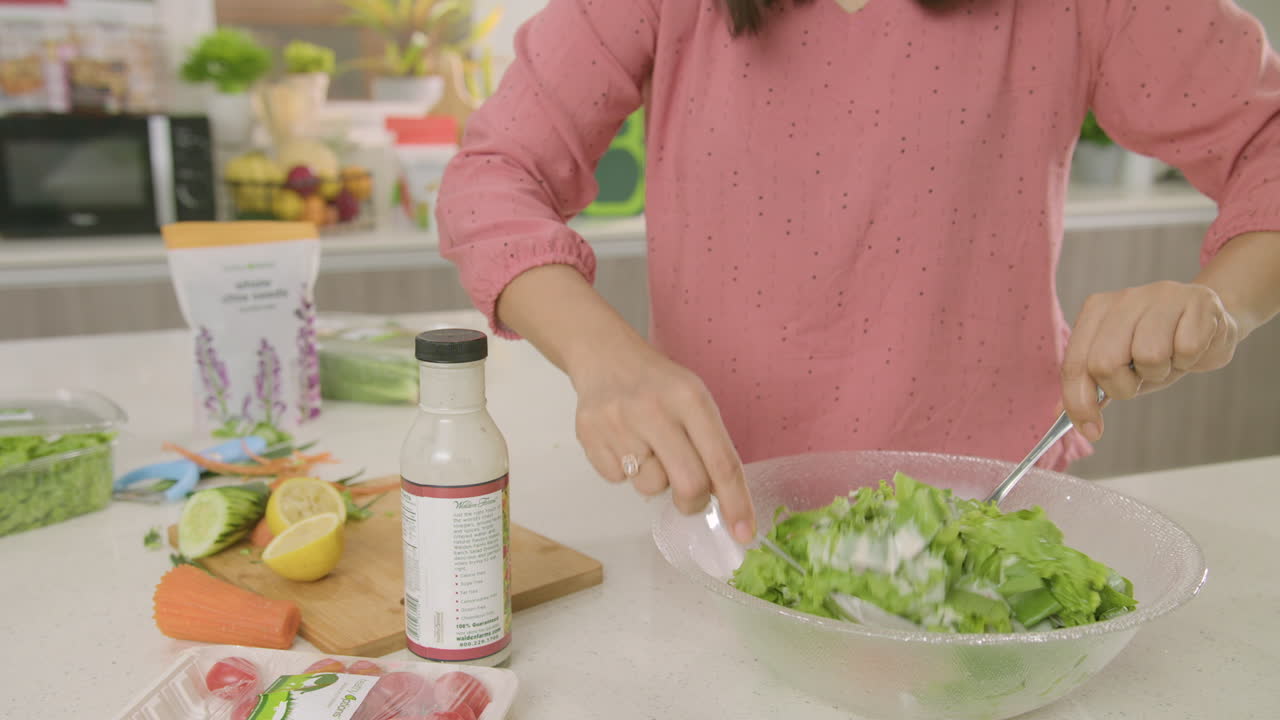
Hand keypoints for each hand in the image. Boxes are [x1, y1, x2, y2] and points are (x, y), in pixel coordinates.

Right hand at [570, 341, 756, 543]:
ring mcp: (618, 423)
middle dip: (693, 503)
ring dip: (655, 479)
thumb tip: (721, 500)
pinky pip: (618, 480)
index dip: (736, 503)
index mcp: (689, 397)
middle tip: (691, 499)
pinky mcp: (590, 436)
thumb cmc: (657, 384)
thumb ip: (709, 444)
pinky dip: (626, 470)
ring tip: (646, 447)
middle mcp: (654, 409)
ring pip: (650, 487)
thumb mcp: (693, 398)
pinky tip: (623, 441)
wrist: (603, 355)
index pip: (721, 462)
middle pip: (688, 485)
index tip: (744, 533)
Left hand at [1061, 281, 1239, 441]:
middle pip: (1104, 363)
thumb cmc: (1161, 346)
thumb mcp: (1122, 366)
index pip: (1074, 364)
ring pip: (1148, 356)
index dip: (1079, 403)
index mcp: (1096, 311)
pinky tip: (1191, 347)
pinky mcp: (1197, 300)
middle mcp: (1123, 299)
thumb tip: (1058, 414)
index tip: (1092, 431)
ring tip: (1170, 357)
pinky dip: (1190, 360)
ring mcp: (1161, 295)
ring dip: (1161, 371)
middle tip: (1141, 378)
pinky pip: (1186, 349)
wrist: (1212, 324)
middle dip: (1124, 386)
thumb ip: (1090, 385)